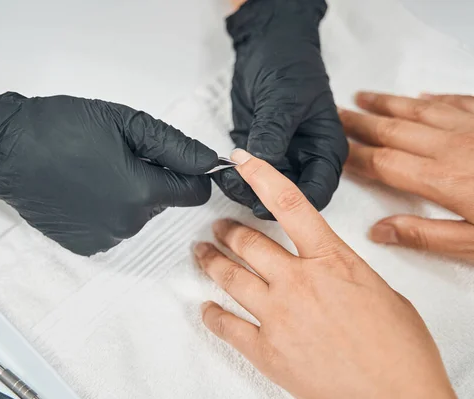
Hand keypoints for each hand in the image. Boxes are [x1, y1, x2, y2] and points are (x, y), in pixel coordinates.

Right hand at [0, 85, 217, 255]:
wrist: (6, 149)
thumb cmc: (62, 128)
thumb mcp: (126, 123)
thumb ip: (176, 146)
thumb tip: (211, 162)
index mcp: (142, 193)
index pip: (195, 193)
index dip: (189, 172)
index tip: (171, 157)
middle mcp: (128, 224)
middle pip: (164, 203)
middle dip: (153, 180)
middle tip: (118, 154)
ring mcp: (105, 238)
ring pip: (138, 215)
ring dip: (128, 195)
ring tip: (95, 170)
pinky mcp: (85, 245)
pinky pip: (113, 227)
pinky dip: (106, 210)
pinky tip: (82, 190)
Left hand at [194, 149, 455, 398]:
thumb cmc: (399, 351)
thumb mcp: (380, 292)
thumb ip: (344, 271)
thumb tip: (327, 267)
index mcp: (331, 261)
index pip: (289, 204)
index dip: (261, 176)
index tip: (243, 160)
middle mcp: (298, 282)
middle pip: (248, 242)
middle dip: (228, 231)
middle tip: (218, 227)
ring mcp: (278, 316)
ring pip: (230, 277)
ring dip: (212, 261)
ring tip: (202, 253)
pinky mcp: (267, 351)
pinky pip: (227, 325)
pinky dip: (212, 314)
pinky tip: (206, 308)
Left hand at [213, 0, 347, 218]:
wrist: (264, 46)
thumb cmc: (289, 66)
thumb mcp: (284, 99)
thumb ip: (273, 133)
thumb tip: (259, 166)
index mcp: (325, 149)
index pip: (319, 191)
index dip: (297, 202)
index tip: (269, 201)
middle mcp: (305, 160)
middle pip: (289, 196)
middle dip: (265, 198)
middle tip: (239, 187)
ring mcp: (279, 159)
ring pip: (264, 192)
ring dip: (244, 189)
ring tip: (226, 176)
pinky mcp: (256, 154)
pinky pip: (245, 177)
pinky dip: (234, 179)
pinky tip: (222, 171)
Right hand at [340, 92, 473, 262]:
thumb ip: (426, 236)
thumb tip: (381, 231)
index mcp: (442, 180)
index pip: (383, 163)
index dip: (355, 156)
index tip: (336, 151)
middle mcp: (452, 147)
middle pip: (394, 130)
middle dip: (361, 122)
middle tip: (338, 115)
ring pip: (420, 110)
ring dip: (389, 103)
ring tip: (365, 97)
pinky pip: (459, 101)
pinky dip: (436, 98)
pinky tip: (425, 95)